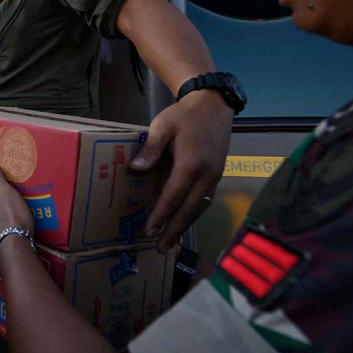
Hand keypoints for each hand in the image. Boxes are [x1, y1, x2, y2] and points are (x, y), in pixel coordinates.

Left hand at [131, 89, 231, 250]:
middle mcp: (207, 175)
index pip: (173, 196)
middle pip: (189, 209)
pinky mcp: (218, 175)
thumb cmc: (184, 115)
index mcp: (191, 164)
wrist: (214, 104)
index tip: (149, 230)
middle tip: (160, 248)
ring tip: (171, 242)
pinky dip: (194, 214)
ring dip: (185, 226)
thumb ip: (150, 149)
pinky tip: (184, 222)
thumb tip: (135, 169)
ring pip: (199, 207)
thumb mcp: (162, 126)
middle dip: (174, 230)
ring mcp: (215, 176)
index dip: (161, 215)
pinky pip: (205, 200)